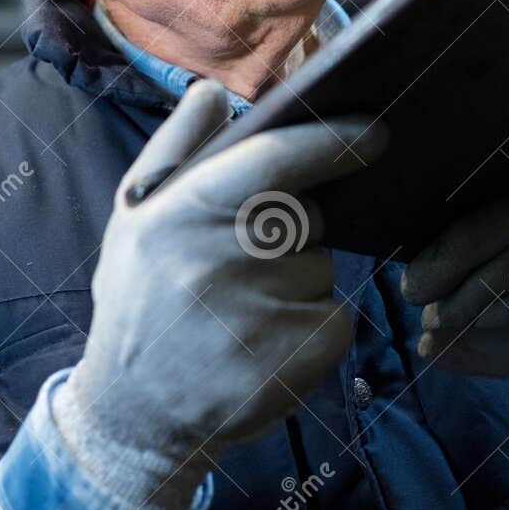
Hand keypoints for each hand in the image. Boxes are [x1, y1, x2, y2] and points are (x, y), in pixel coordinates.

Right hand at [62, 81, 385, 509]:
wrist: (133, 416)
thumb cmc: (141, 300)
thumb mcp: (135, 219)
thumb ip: (176, 148)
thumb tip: (214, 93)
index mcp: (180, 214)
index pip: (275, 161)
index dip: (331, 142)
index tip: (374, 133)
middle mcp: (220, 260)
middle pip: (306, 217)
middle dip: (290, 231)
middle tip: (239, 265)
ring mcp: (262, 313)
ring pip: (320, 269)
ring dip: (296, 282)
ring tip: (240, 313)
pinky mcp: (297, 357)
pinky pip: (334, 316)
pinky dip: (313, 326)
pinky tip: (263, 346)